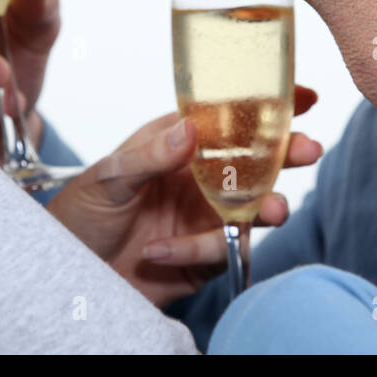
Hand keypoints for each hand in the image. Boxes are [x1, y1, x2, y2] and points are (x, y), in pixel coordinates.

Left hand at [47, 87, 323, 307]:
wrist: (69, 280)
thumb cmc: (80, 216)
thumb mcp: (107, 178)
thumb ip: (149, 155)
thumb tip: (190, 130)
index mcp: (179, 142)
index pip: (230, 116)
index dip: (270, 105)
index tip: (304, 96)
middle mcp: (200, 175)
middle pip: (258, 159)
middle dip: (288, 153)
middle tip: (308, 151)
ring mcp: (207, 215)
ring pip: (255, 206)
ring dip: (267, 206)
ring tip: (272, 211)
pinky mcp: (206, 256)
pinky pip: (222, 250)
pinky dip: (196, 251)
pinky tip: (158, 253)